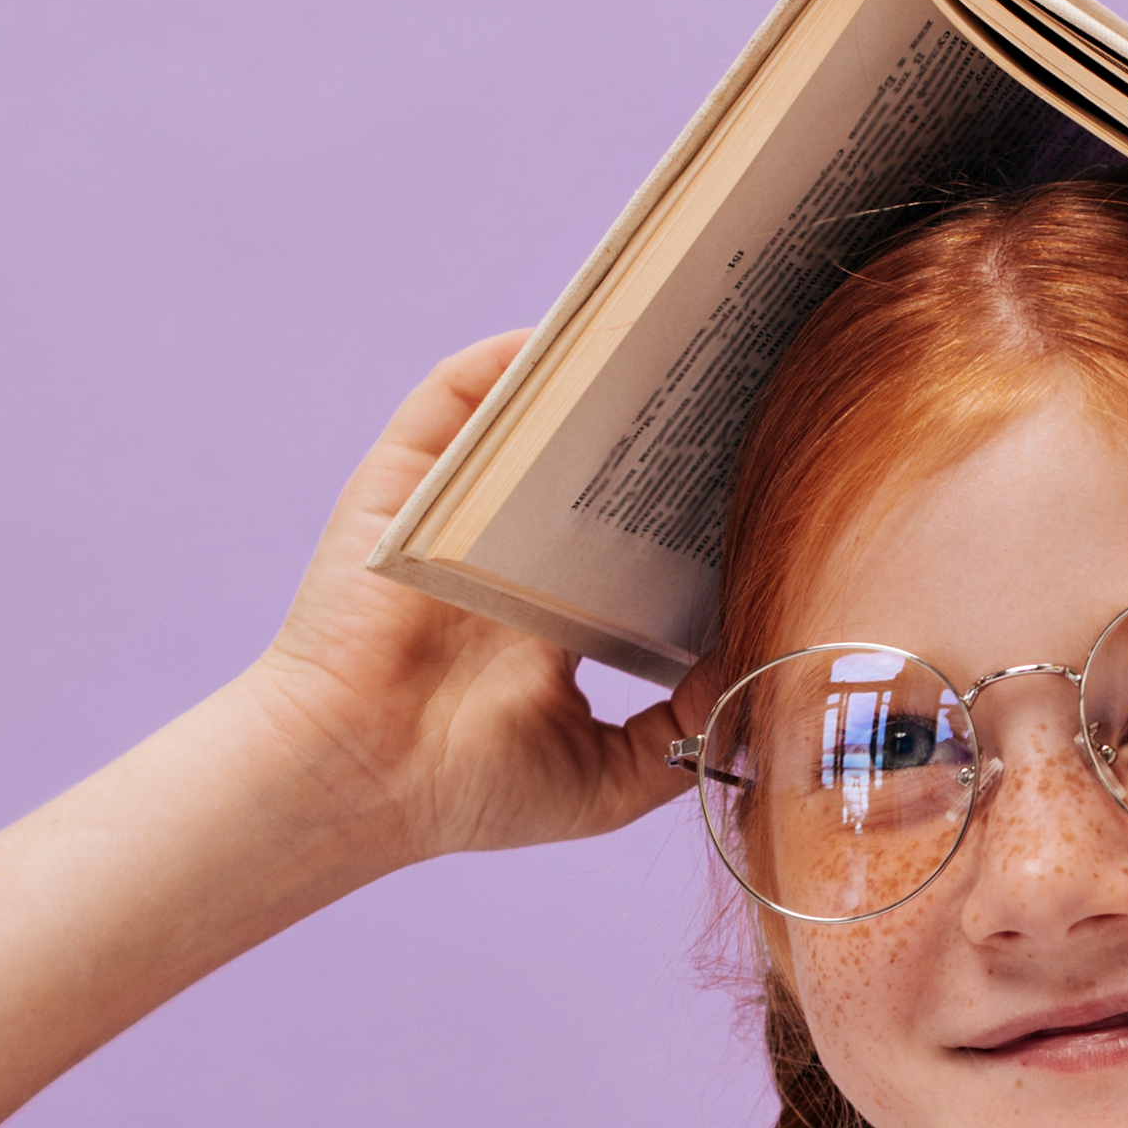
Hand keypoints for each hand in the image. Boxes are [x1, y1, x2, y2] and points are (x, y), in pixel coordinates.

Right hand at [247, 341, 708, 863]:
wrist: (358, 778)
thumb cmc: (469, 789)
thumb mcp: (613, 778)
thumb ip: (687, 729)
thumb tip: (754, 660)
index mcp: (562, 614)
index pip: (642, 540)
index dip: (699, 506)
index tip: (769, 474)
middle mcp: (513, 554)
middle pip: (595, 467)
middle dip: (657, 428)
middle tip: (736, 386)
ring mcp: (458, 515)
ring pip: (533, 422)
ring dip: (589, 375)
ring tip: (662, 339)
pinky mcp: (404, 485)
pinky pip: (451, 398)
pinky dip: (500, 361)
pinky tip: (557, 338)